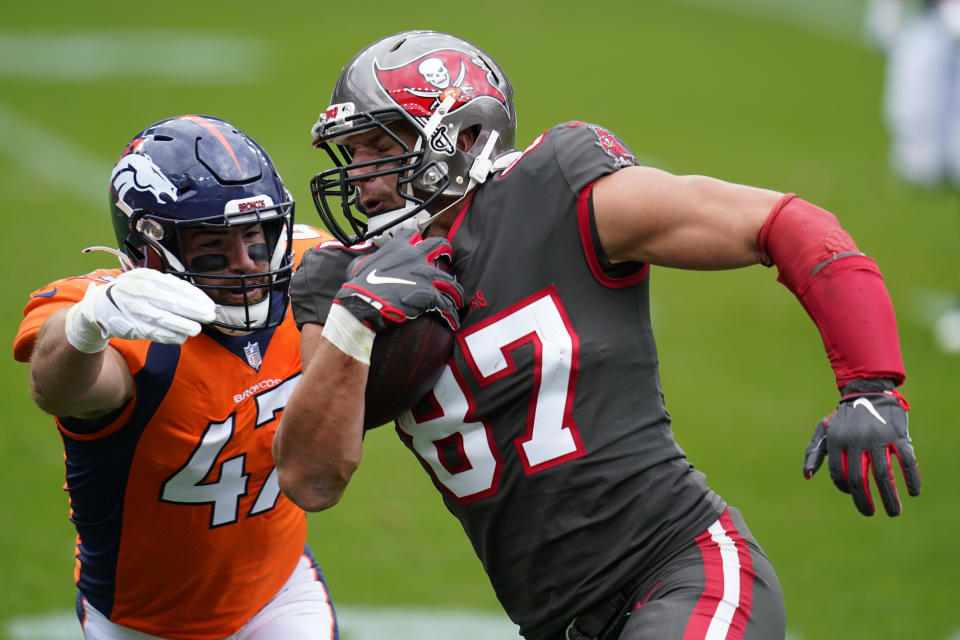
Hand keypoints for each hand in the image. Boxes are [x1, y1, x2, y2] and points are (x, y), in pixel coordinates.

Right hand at [64, 268, 216, 352]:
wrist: (99, 306)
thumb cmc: (132, 292)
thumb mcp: (147, 280)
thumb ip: (169, 287)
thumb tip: (197, 298)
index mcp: (147, 278)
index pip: (177, 288)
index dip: (196, 298)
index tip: (210, 305)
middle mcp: (140, 292)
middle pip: (171, 302)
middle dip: (193, 310)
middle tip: (209, 316)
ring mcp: (134, 310)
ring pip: (162, 318)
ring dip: (182, 325)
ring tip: (196, 329)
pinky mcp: (130, 326)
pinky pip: (152, 332)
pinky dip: (168, 336)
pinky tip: (180, 337)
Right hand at [335, 230, 462, 331]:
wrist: (364, 302)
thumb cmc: (361, 285)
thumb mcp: (362, 265)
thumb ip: (370, 260)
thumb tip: (365, 263)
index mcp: (398, 248)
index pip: (412, 235)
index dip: (417, 239)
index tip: (419, 244)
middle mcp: (416, 258)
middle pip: (440, 246)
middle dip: (447, 251)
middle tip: (448, 259)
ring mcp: (426, 276)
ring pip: (450, 281)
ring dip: (455, 292)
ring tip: (457, 300)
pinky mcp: (430, 295)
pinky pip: (447, 305)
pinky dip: (452, 314)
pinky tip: (453, 321)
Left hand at [802, 379, 920, 515]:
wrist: (868, 392)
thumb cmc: (844, 418)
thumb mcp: (824, 431)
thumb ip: (814, 452)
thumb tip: (807, 476)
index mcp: (837, 442)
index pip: (839, 475)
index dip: (845, 488)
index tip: (854, 494)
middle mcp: (856, 441)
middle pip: (859, 479)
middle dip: (864, 501)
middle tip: (870, 513)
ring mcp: (878, 438)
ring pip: (883, 475)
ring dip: (889, 497)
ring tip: (893, 512)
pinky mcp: (898, 435)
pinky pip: (906, 461)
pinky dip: (911, 479)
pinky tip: (913, 492)